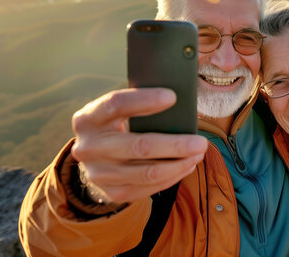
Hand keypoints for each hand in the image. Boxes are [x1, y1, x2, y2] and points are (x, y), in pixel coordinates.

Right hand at [70, 88, 206, 203]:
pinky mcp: (112, 192)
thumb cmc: (116, 125)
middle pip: (139, 146)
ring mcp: (99, 173)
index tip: (172, 97)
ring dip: (180, 164)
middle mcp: (89, 147)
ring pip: (148, 172)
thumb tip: (177, 102)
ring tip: (199, 154)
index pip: (116, 104)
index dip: (144, 100)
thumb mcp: (117, 112)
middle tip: (200, 142)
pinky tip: (187, 166)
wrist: (94, 158)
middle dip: (175, 145)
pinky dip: (173, 176)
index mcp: (88, 118)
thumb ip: (139, 105)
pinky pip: (149, 187)